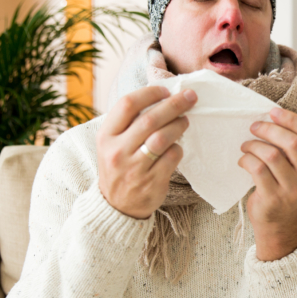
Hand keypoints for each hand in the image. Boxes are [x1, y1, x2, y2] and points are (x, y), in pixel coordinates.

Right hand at [97, 86, 196, 218]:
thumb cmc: (119, 167)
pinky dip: (178, 149)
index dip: (150, 93)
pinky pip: (172, 157)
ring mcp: (134, 168)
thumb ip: (129, 123)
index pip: (127, 104)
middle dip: (174, 105)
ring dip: (179, 125)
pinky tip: (178, 147)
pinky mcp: (151, 182)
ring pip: (162, 138)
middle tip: (190, 97)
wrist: (116, 206)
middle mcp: (117, 151)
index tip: (166, 90)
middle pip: (149, 119)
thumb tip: (161, 97)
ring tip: (185, 120)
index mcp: (106, 136)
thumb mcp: (112, 144)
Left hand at [238, 108, 296, 260]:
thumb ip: (295, 145)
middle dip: (269, 129)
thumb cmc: (285, 186)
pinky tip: (243, 160)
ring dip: (254, 145)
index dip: (292, 119)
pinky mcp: (274, 198)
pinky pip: (257, 169)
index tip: (273, 112)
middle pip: (292, 142)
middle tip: (254, 126)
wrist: (279, 222)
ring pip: (272, 154)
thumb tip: (273, 116)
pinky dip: (246, 159)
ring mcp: (293, 189)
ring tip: (246, 145)